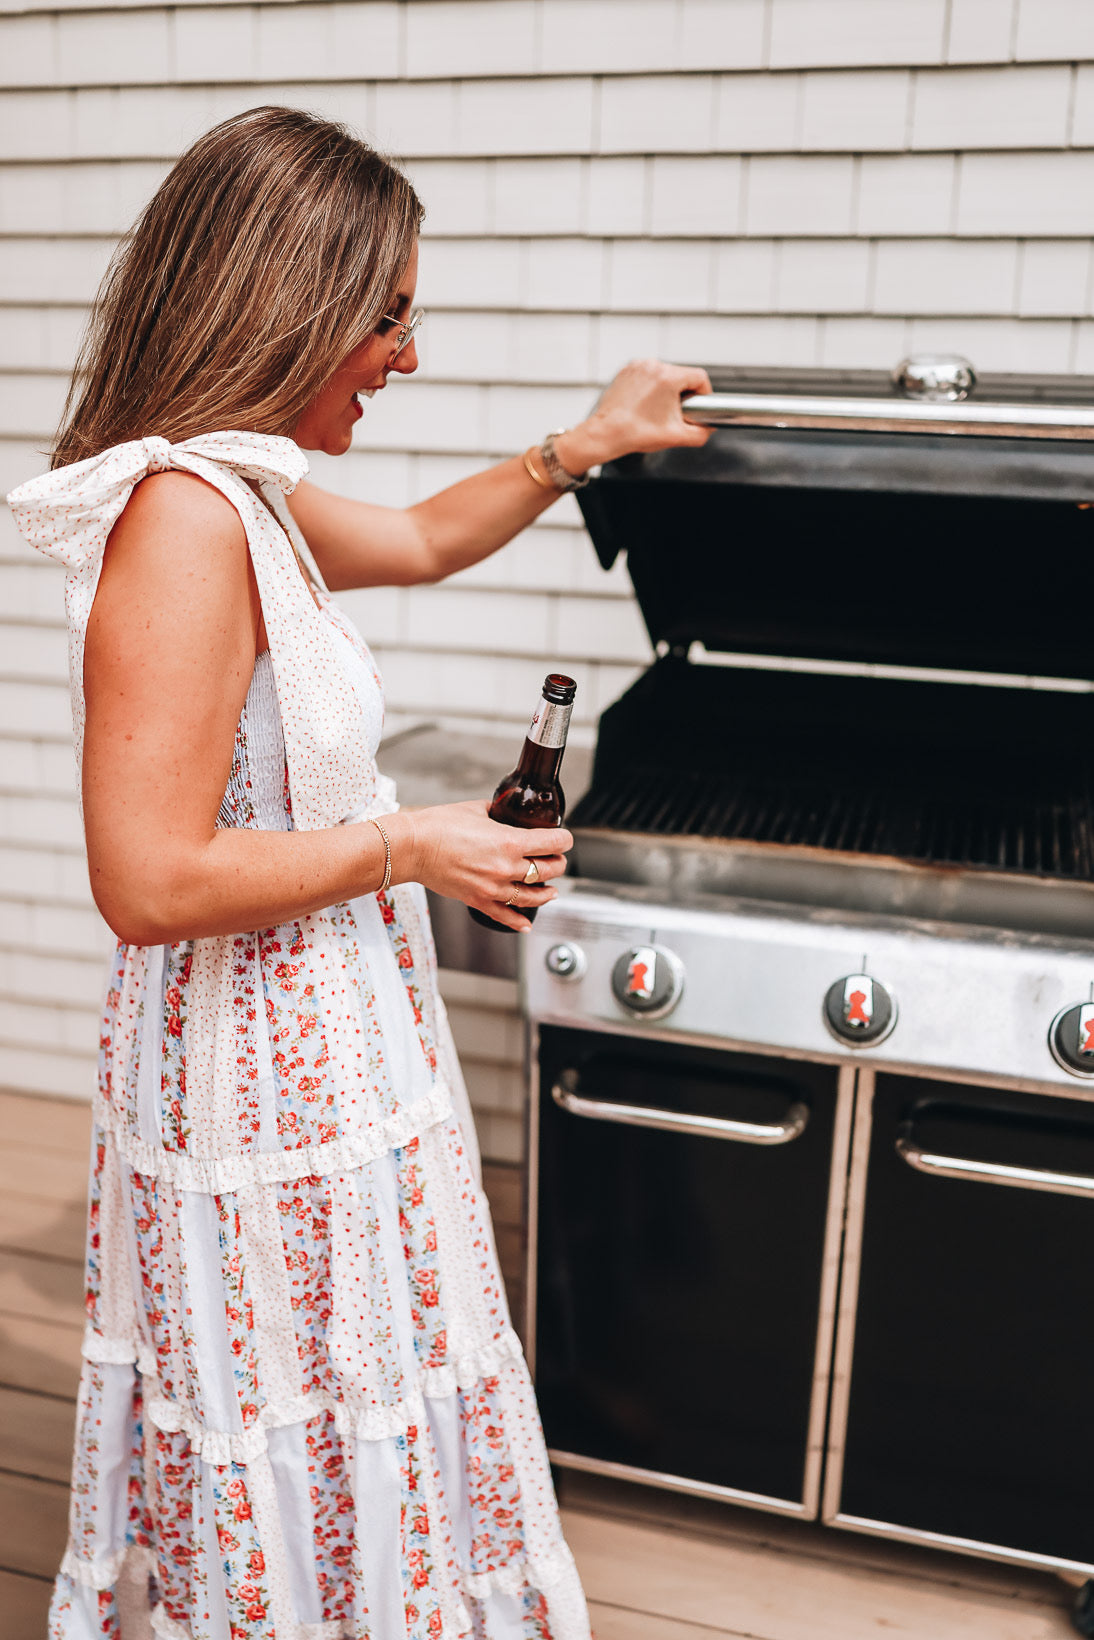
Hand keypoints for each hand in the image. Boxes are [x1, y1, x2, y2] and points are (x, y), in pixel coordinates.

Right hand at [396, 800, 572, 931]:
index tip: (565, 839)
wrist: (413, 847)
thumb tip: (504, 811)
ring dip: (547, 892)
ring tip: (552, 890)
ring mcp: (493, 887)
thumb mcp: (476, 809)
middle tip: (557, 860)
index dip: (564, 840)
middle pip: (547, 871)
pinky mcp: (478, 900)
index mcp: (510, 842)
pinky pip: (504, 915)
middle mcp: (506, 867)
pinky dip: (518, 922)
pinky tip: (528, 923)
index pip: (553, 844)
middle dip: (557, 864)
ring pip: (532, 896)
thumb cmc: (439, 825)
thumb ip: (496, 812)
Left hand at [557, 359, 713, 471]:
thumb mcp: (677, 437)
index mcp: (668, 377)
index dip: (704, 393)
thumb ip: (701, 433)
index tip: (699, 405)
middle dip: (683, 393)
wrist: (606, 434)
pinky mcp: (626, 370)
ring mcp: (638, 366)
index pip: (699, 377)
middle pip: (681, 375)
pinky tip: (645, 404)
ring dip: (667, 389)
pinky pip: (647, 375)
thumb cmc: (636, 433)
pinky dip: (650, 387)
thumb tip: (708, 428)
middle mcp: (653, 366)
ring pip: (664, 374)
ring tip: (659, 410)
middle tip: (676, 413)